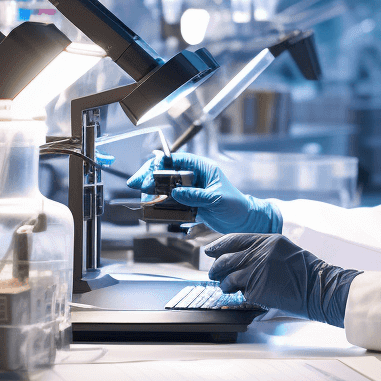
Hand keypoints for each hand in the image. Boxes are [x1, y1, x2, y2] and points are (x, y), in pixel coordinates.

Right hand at [127, 153, 281, 233]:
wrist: (243, 221)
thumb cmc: (235, 205)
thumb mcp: (216, 199)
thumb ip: (196, 196)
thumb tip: (175, 193)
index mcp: (202, 168)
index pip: (178, 160)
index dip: (161, 163)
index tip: (150, 173)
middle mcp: (194, 176)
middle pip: (167, 171)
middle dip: (150, 175)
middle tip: (137, 184)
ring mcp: (189, 189)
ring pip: (165, 185)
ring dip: (152, 190)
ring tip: (143, 198)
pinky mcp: (188, 202)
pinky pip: (169, 200)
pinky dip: (159, 203)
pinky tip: (151, 207)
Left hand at [205, 233, 360, 327]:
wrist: (318, 287)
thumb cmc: (305, 271)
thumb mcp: (284, 250)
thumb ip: (263, 250)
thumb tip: (240, 256)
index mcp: (268, 240)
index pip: (234, 239)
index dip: (219, 245)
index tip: (209, 250)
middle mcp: (260, 253)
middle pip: (226, 259)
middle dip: (216, 268)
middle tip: (213, 272)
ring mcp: (257, 271)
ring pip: (228, 277)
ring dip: (225, 284)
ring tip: (228, 287)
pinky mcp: (256, 289)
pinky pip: (240, 292)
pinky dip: (240, 295)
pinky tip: (247, 295)